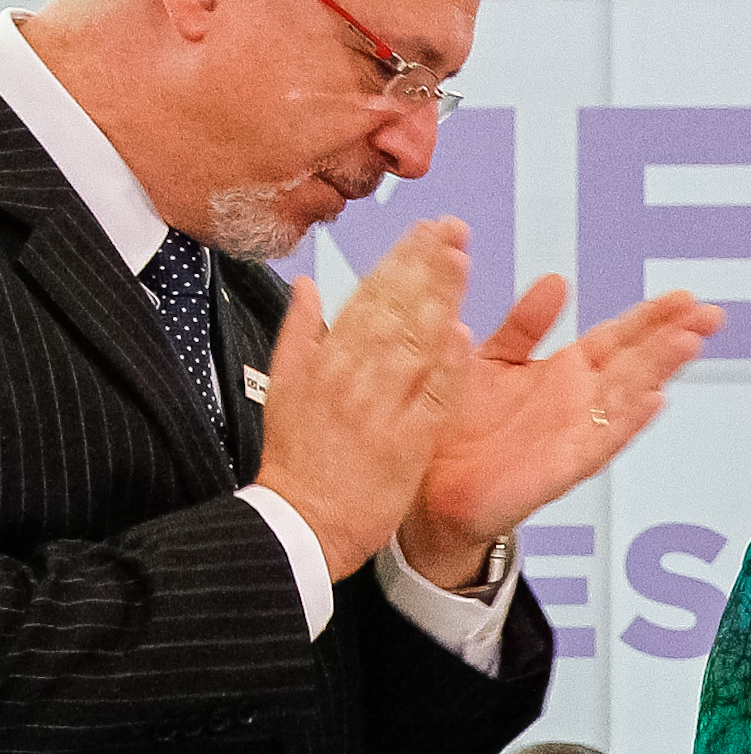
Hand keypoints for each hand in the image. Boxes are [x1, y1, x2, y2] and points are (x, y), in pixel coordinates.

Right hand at [255, 220, 471, 577]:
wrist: (303, 524)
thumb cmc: (298, 458)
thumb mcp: (284, 388)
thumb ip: (299, 332)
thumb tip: (306, 284)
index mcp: (324, 362)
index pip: (366, 297)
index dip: (399, 261)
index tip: (425, 230)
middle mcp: (351, 378)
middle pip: (393, 311)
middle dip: (424, 265)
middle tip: (452, 229)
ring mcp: (380, 409)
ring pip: (412, 345)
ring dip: (439, 300)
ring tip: (461, 261)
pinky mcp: (404, 443)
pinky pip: (428, 400)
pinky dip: (443, 368)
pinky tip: (462, 336)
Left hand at [402, 277, 723, 583]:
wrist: (431, 488)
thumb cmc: (459, 429)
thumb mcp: (491, 359)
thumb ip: (526, 323)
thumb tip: (557, 282)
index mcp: (564, 372)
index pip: (619, 336)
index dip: (652, 316)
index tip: (684, 298)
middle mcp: (579, 401)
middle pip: (636, 361)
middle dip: (674, 335)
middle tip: (709, 314)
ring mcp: (576, 433)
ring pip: (628, 395)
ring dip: (660, 369)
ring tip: (689, 342)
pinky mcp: (562, 466)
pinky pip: (601, 441)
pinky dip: (628, 421)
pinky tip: (653, 399)